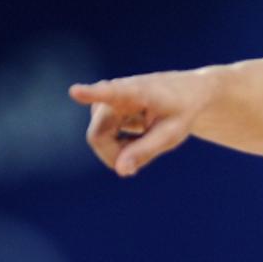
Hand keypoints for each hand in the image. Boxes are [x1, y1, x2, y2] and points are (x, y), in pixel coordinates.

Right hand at [68, 71, 211, 176]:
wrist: (187, 93)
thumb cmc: (181, 112)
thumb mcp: (171, 134)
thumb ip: (145, 151)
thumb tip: (120, 170)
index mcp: (137, 92)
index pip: (112, 93)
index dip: (91, 93)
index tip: (75, 91)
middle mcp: (115, 91)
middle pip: (98, 136)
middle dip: (115, 155)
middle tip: (138, 165)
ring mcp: (106, 99)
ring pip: (98, 138)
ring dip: (119, 149)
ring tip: (146, 138)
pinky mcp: (102, 107)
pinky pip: (102, 137)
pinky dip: (119, 145)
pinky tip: (139, 135)